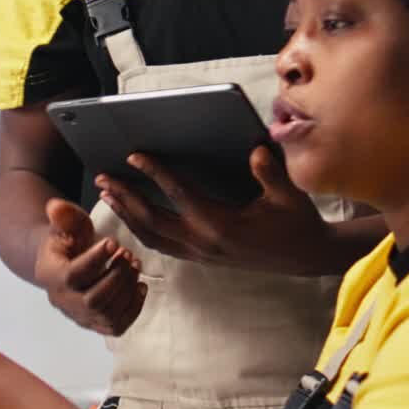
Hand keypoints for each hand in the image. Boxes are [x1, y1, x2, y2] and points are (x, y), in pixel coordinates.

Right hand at [34, 198, 146, 336]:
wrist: (67, 263)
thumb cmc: (69, 240)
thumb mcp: (66, 224)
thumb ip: (64, 215)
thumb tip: (56, 206)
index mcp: (49, 274)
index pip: (73, 275)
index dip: (96, 260)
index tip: (114, 241)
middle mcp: (62, 301)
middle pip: (92, 300)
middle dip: (117, 277)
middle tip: (129, 255)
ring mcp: (80, 316)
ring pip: (107, 314)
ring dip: (127, 290)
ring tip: (136, 265)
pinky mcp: (96, 324)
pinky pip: (117, 327)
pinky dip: (134, 308)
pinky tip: (140, 286)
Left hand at [96, 146, 331, 273]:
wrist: (306, 256)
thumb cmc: (297, 222)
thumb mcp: (289, 195)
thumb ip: (269, 173)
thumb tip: (256, 150)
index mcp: (222, 225)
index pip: (179, 194)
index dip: (155, 172)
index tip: (134, 156)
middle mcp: (205, 243)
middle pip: (152, 220)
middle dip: (125, 198)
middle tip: (103, 178)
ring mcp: (201, 254)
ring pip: (152, 237)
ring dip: (128, 216)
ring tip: (108, 195)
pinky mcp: (202, 258)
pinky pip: (163, 245)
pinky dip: (142, 230)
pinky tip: (132, 216)